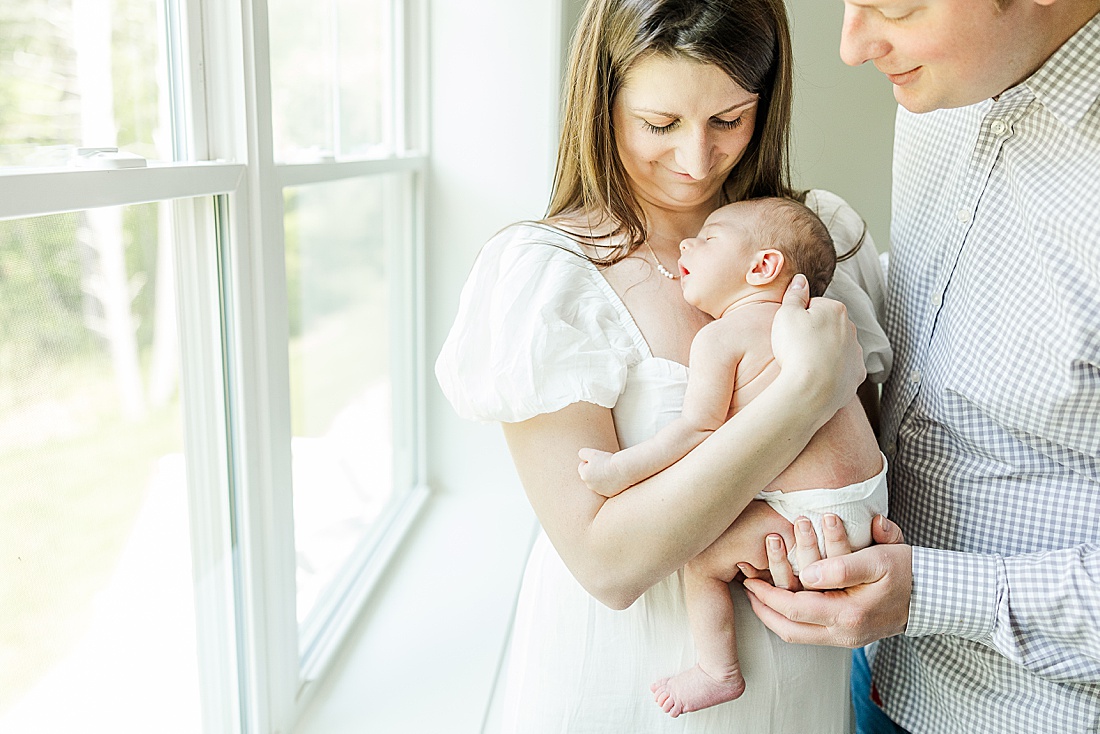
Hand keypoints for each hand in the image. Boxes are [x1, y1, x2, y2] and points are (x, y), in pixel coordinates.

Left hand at [577, 447, 627, 497]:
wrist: (623, 470)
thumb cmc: (607, 461)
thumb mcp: (592, 453)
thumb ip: (583, 453)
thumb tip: (582, 456)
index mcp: (584, 475)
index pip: (582, 466)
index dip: (590, 461)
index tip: (598, 459)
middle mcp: (590, 485)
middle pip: (590, 475)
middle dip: (594, 470)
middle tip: (604, 465)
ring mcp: (600, 491)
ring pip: (598, 482)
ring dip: (602, 477)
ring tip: (610, 471)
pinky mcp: (609, 494)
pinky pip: (607, 487)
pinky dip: (610, 483)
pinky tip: (615, 477)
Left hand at [743, 516, 911, 647]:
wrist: (932, 596)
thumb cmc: (905, 572)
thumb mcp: (878, 559)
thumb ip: (842, 566)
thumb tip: (806, 574)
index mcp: (848, 615)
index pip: (794, 609)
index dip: (768, 596)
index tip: (750, 579)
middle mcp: (844, 634)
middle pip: (789, 631)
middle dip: (764, 611)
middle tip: (748, 590)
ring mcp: (847, 639)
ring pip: (798, 636)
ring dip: (775, 617)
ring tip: (759, 596)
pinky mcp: (849, 637)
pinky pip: (811, 634)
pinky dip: (792, 619)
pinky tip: (784, 602)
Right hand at [771, 274, 865, 417]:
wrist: (810, 390)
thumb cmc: (796, 349)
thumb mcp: (785, 314)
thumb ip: (794, 295)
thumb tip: (801, 280)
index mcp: (836, 309)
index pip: (815, 307)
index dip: (799, 318)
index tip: (790, 331)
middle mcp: (852, 329)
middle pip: (828, 327)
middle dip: (814, 334)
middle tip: (795, 348)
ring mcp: (856, 353)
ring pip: (837, 348)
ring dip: (824, 353)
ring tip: (804, 365)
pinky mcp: (856, 376)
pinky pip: (843, 370)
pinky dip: (833, 372)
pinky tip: (817, 378)